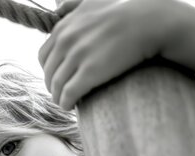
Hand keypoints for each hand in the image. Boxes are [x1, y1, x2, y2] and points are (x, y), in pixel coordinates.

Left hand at [39, 0, 172, 109]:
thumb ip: (72, 4)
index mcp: (64, 27)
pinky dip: (65, 102)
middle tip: (60, 93)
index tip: (55, 77)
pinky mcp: (90, 73)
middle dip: (52, 85)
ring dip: (58, 97)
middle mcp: (66, 41)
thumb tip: (58, 9)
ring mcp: (77, 57)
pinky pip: (68, 93)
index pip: (43, 56)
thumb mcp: (93, 0)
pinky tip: (69, 106)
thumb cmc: (125, 10)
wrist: (151, 21)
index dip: (48, 69)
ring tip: (64, 102)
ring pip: (56, 85)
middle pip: (49, 72)